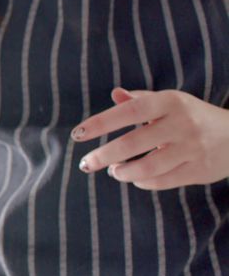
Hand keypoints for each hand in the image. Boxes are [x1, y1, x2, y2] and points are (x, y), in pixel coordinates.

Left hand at [73, 88, 228, 189]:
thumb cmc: (193, 116)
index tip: (78, 134)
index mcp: (171, 102)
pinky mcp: (199, 170)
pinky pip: (160, 181)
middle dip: (103, 156)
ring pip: (145, 168)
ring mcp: (192, 148)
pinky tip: (134, 177)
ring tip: (114, 170)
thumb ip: (141, 100)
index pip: (129, 111)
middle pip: (132, 143)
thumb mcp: (171, 102)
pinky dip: (141, 182)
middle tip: (86, 163)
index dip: (101, 123)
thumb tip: (115, 94)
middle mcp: (182, 123)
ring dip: (122, 172)